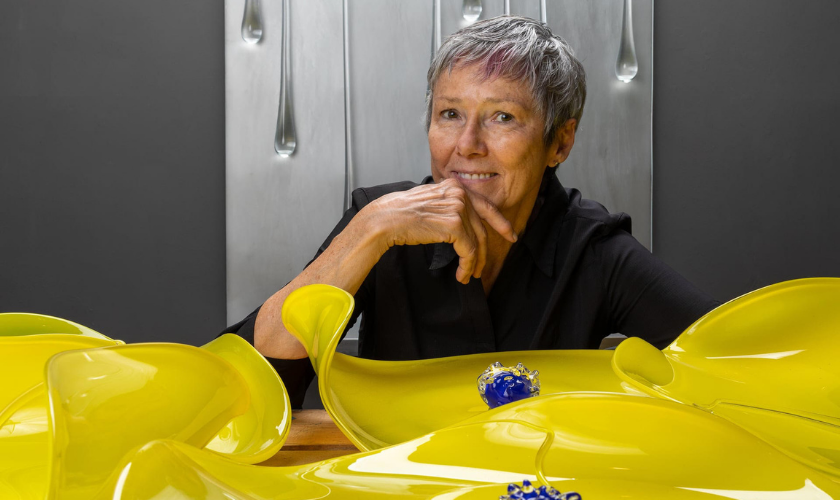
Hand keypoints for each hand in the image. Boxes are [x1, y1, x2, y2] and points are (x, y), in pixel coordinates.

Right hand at [366, 178, 516, 282]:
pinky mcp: (454, 224)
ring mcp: (458, 207)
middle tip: (482, 268)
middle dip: (485, 252)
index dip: (500, 222)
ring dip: (474, 263)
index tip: (511, 235)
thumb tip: (463, 223)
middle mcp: (459, 193)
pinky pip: (469, 250)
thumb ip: (448, 206)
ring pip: (477, 242)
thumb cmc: (400, 214)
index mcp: (454, 185)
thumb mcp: (430, 202)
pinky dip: (467, 266)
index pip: (484, 205)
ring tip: (468, 276)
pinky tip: (462, 275)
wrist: (385, 219)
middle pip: (481, 227)